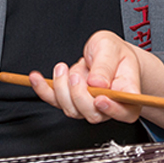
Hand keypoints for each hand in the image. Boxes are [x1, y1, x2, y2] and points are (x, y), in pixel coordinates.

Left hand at [29, 30, 163, 136]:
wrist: (106, 54)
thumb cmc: (114, 52)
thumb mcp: (111, 48)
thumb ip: (106, 65)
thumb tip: (98, 83)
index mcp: (128, 94)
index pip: (125, 112)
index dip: (112, 109)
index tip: (99, 98)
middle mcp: (109, 105)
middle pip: (94, 114)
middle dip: (79, 95)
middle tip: (75, 75)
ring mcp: (88, 106)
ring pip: (72, 110)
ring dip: (62, 88)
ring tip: (63, 67)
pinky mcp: (71, 102)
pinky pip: (55, 102)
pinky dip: (42, 89)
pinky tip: (35, 78)